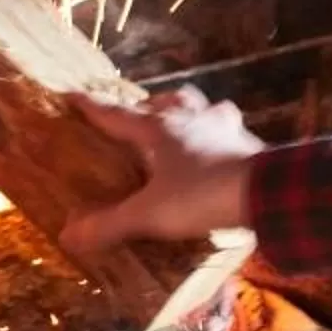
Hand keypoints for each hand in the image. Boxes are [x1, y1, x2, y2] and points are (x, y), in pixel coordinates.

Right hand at [63, 87, 265, 255]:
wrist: (264, 191)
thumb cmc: (200, 195)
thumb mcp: (150, 214)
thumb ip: (110, 224)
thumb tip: (67, 235)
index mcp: (159, 130)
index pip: (117, 114)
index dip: (93, 107)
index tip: (72, 95)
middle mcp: (190, 119)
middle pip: (167, 100)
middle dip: (151, 104)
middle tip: (142, 117)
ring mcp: (224, 127)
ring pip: (204, 106)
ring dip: (191, 112)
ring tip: (184, 127)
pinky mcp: (249, 142)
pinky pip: (230, 130)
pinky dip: (220, 136)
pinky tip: (219, 150)